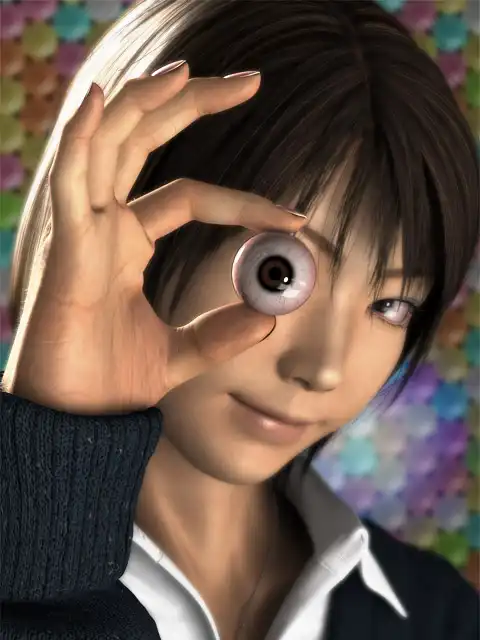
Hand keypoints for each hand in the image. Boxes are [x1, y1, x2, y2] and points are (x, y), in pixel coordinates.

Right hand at [5, 62, 303, 413]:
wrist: (74, 425)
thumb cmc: (111, 385)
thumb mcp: (182, 355)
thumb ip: (222, 333)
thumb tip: (272, 316)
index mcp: (128, 244)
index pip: (191, 197)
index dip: (243, 200)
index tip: (297, 218)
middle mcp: (104, 226)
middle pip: (144, 142)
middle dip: (191, 103)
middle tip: (250, 81)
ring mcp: (82, 232)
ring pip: (108, 143)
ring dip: (144, 101)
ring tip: (190, 71)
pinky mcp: (66, 250)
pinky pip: (71, 180)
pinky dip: (81, 137)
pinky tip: (99, 99)